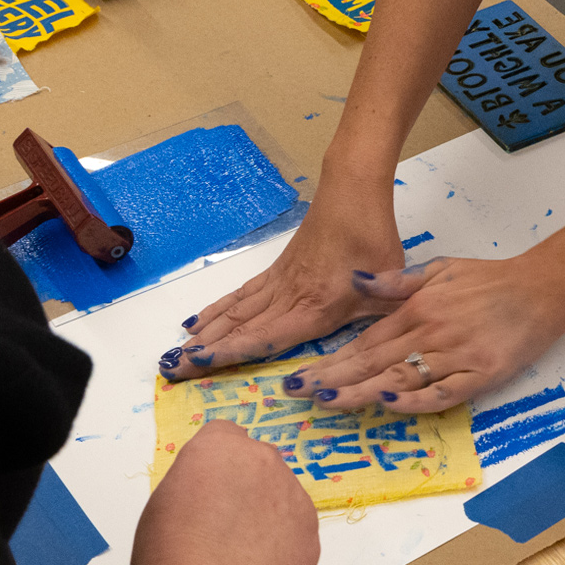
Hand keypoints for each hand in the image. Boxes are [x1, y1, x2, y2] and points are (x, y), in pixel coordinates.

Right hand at [124, 420, 319, 564]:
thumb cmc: (169, 560)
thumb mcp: (164, 504)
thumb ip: (196, 483)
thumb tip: (213, 495)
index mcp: (221, 446)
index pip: (223, 436)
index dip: (212, 465)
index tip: (203, 490)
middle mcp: (265, 462)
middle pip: (258, 463)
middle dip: (244, 487)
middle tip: (219, 527)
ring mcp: (295, 500)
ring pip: (282, 499)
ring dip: (266, 517)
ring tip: (237, 558)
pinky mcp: (312, 538)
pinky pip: (296, 534)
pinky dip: (281, 549)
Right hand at [165, 191, 408, 379]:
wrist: (353, 193)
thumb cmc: (374, 239)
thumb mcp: (388, 284)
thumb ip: (385, 314)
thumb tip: (394, 339)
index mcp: (316, 307)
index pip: (264, 337)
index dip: (230, 352)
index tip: (197, 362)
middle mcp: (288, 297)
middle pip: (238, 328)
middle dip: (203, 352)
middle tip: (170, 370)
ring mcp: (278, 283)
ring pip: (233, 312)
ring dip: (203, 335)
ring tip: (174, 354)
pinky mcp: (276, 271)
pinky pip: (240, 294)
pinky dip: (215, 310)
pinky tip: (196, 322)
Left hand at [284, 256, 564, 412]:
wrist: (543, 287)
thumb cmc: (491, 280)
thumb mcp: (439, 269)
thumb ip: (396, 282)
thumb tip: (355, 281)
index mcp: (416, 309)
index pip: (363, 342)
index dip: (330, 361)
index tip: (300, 376)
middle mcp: (430, 332)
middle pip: (372, 360)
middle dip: (332, 379)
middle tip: (297, 393)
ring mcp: (456, 355)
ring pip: (400, 376)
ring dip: (362, 391)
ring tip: (328, 402)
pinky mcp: (482, 374)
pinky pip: (442, 392)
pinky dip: (415, 398)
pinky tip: (389, 403)